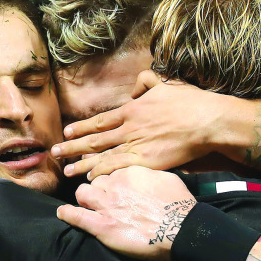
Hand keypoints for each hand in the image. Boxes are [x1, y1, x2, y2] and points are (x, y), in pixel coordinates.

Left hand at [51, 72, 226, 178]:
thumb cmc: (190, 102)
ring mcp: (136, 144)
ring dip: (82, 163)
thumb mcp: (167, 83)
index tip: (67, 133)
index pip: (100, 120)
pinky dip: (103, 171)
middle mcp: (129, 127)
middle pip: (94, 138)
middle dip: (73, 146)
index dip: (81, 127)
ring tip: (66, 170)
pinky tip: (91, 177)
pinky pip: (118, 166)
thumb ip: (147, 82)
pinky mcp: (146, 160)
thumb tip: (137, 86)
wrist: (206, 120)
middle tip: (55, 152)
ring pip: (102, 154)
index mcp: (133, 110)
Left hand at [57, 167, 195, 260]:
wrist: (181, 228)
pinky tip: (63, 213)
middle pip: (94, 181)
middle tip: (103, 198)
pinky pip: (76, 216)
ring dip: (84, 199)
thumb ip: (150, 174)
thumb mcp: (167, 178)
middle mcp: (114, 185)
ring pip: (82, 193)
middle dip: (97, 188)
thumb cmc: (179, 204)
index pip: (110, 170)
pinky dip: (67, 214)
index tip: (114, 185)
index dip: (111, 179)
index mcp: (129, 171)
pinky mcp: (102, 226)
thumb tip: (146, 176)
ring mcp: (106, 205)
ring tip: (86, 205)